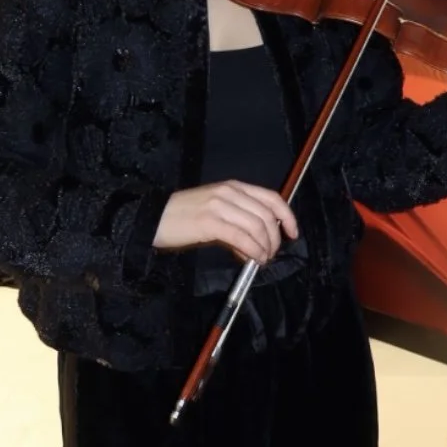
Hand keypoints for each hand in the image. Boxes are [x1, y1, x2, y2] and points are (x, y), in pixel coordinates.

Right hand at [152, 182, 298, 266]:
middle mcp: (229, 192)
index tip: (293, 233)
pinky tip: (251, 259)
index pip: (271, 198)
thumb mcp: (215, 210)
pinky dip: (252, 250)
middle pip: (267, 215)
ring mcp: (220, 206)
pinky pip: (241, 237)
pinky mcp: (210, 222)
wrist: (154, 218)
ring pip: (257, 227)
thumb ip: (238, 221)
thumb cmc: (184, 217)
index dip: (287, 216)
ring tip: (260, 259)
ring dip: (264, 247)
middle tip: (270, 255)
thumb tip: (257, 244)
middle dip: (274, 238)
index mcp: (233, 187)